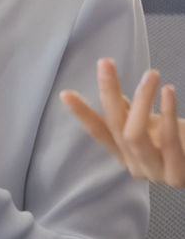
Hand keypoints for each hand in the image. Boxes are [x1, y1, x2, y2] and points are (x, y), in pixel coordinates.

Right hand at [60, 58, 184, 185]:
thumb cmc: (178, 140)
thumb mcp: (150, 123)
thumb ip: (130, 110)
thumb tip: (109, 87)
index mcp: (125, 153)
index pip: (98, 132)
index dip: (82, 114)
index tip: (65, 93)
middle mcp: (135, 165)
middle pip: (116, 127)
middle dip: (108, 92)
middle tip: (106, 63)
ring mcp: (155, 173)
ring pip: (135, 135)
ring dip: (142, 99)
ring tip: (151, 74)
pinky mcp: (176, 175)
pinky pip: (168, 142)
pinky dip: (167, 112)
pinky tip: (168, 91)